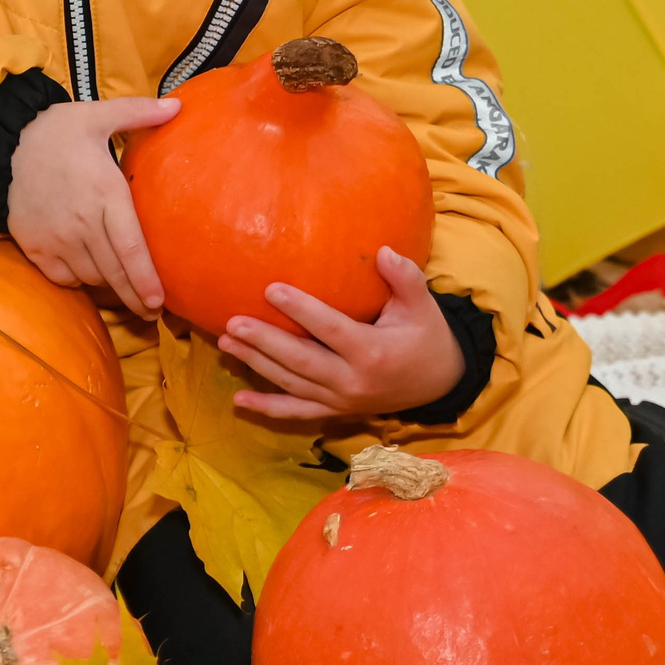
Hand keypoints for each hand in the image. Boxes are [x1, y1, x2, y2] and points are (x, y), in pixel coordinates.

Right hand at [6, 97, 176, 316]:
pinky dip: (79, 280)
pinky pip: (63, 278)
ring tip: (123, 285)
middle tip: (151, 310)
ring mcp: (56, 237)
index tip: (159, 301)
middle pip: (114, 272)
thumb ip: (140, 112)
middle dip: (135, 296)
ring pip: (90, 277)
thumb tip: (178, 106)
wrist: (6, 142)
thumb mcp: (100, 114)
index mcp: (105, 192)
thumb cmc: (60, 130)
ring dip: (108, 285)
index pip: (130, 248)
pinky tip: (90, 273)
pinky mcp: (34, 246)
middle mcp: (81, 221)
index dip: (146, 279)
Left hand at [217, 249, 465, 420]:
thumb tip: (384, 251)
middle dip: (264, 341)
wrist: (439, 383)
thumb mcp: (423, 305)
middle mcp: (352, 381)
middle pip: (300, 361)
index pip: (330, 329)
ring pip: (291, 384)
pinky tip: (238, 402)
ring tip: (225, 342)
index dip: (301, 310)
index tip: (271, 289)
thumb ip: (406, 277)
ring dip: (256, 365)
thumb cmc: (426, 335)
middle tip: (232, 321)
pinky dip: (267, 409)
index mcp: (373, 352)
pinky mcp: (335, 411)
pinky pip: (297, 413)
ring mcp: (341, 400)